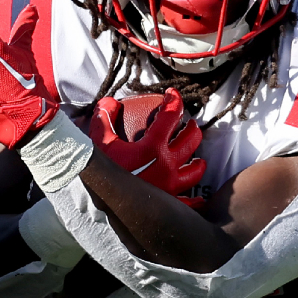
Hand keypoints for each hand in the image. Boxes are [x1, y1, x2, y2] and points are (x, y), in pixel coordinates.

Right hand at [90, 88, 207, 208]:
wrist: (106, 204)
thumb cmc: (102, 173)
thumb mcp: (99, 142)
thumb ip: (104, 118)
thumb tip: (109, 102)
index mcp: (154, 146)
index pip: (171, 115)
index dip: (174, 100)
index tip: (172, 94)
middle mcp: (168, 164)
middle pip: (191, 140)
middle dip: (192, 127)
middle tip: (188, 124)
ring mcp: (171, 185)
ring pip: (195, 170)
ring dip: (197, 161)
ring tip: (196, 158)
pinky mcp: (169, 202)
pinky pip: (188, 202)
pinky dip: (195, 200)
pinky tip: (198, 199)